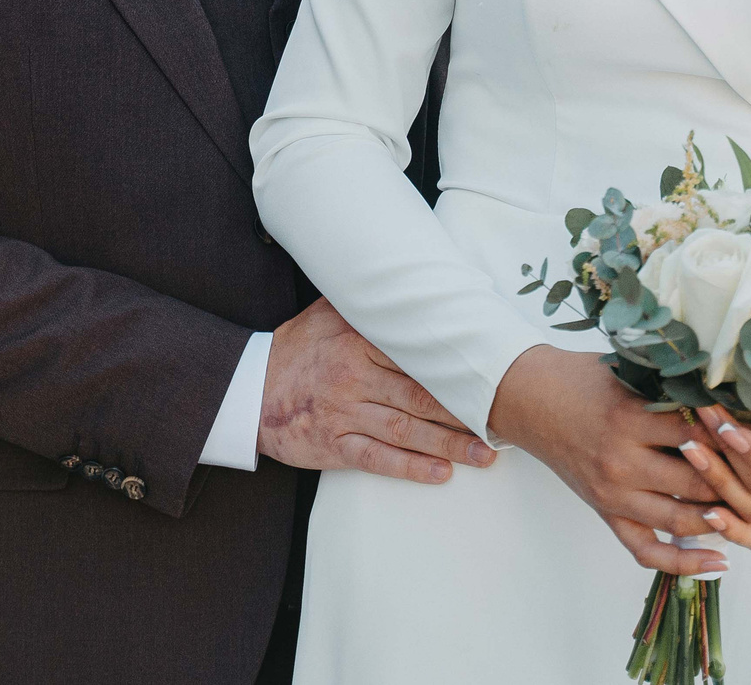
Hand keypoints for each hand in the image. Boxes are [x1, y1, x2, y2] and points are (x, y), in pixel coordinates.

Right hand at [258, 298, 495, 484]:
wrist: (248, 389)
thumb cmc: (298, 348)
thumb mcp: (328, 312)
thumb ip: (368, 300)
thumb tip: (414, 276)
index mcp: (358, 340)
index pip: (418, 354)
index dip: (456, 367)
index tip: (491, 375)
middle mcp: (354, 376)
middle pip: (419, 396)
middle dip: (463, 412)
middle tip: (502, 422)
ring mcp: (343, 412)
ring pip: (404, 430)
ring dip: (448, 445)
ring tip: (485, 455)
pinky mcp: (332, 445)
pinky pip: (376, 459)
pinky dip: (410, 468)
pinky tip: (439, 474)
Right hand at [485, 346, 745, 576]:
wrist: (528, 397)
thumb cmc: (580, 377)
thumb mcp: (627, 371)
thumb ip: (671, 386)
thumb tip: (729, 393)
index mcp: (629, 419)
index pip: (700, 436)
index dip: (737, 437)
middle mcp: (621, 462)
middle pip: (698, 483)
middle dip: (739, 481)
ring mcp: (613, 493)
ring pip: (682, 520)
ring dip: (722, 518)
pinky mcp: (605, 512)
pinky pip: (646, 550)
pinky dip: (684, 564)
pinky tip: (719, 563)